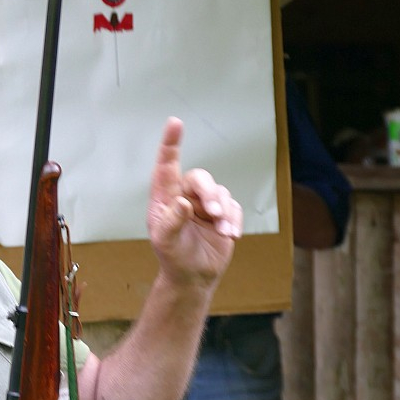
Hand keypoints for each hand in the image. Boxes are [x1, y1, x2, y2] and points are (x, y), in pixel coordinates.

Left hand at [147, 117, 242, 286]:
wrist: (193, 276)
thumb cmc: (173, 257)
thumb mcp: (166, 242)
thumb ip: (172, 222)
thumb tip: (183, 203)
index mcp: (165, 197)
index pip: (167, 165)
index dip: (171, 143)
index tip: (175, 123)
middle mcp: (185, 195)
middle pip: (201, 178)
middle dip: (210, 193)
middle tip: (214, 212)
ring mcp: (206, 203)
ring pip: (221, 193)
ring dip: (224, 213)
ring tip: (222, 232)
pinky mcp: (223, 213)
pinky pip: (234, 207)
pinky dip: (233, 221)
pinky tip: (230, 236)